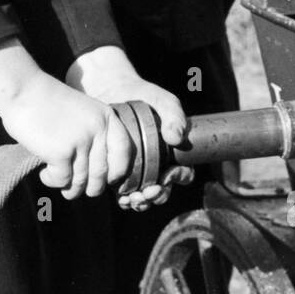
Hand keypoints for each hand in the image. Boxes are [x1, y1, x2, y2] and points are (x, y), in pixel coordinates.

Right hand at [0, 37, 133, 198]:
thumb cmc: (46, 101)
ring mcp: (80, 141)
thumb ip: (93, 133)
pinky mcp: (61, 152)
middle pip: (103, 173)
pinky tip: (45, 174)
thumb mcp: (82, 111)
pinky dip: (53, 181)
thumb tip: (97, 171)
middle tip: (80, 190)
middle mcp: (98, 129)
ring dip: (71, 189)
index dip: (117, 171)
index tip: (107, 179)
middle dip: (92, 188)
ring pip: (82, 180)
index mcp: (106, 116)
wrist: (22, 88)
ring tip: (61, 185)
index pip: (124, 151)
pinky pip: (62, 179)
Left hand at [65, 47, 193, 210]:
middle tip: (149, 192)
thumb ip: (174, 115)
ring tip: (133, 197)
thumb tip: (176, 138)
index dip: (177, 178)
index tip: (168, 174)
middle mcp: (156, 166)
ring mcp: (136, 171)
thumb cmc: (142, 95)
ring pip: (143, 197)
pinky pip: (123, 194)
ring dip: (140, 202)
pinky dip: (124, 199)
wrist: (111, 91)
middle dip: (157, 196)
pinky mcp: (117, 172)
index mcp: (172, 153)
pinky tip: (121, 196)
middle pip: (162, 192)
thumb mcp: (162, 101)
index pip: (183, 174)